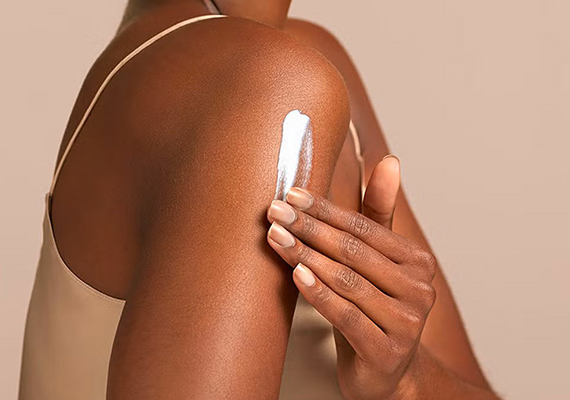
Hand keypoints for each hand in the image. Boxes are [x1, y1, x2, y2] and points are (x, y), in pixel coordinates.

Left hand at [266, 156, 437, 399]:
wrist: (385, 372)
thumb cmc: (374, 309)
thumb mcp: (376, 264)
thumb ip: (378, 216)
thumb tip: (389, 161)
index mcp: (417, 262)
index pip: (365, 227)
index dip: (326, 209)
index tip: (292, 193)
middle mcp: (418, 290)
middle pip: (354, 251)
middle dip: (309, 228)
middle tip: (275, 210)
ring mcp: (406, 323)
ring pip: (347, 280)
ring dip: (306, 255)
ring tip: (276, 236)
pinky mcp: (386, 352)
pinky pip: (346, 315)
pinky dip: (319, 293)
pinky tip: (296, 274)